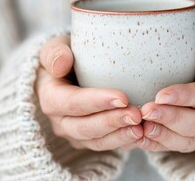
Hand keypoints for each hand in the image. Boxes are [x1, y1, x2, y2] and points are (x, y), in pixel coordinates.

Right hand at [35, 36, 142, 150]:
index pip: (72, 103)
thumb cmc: (65, 56)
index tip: (123, 98)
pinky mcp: (91, 140)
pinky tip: (143, 135)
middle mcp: (60, 121)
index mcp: (51, 98)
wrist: (68, 72)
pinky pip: (108, 145)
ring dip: (120, 136)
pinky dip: (125, 141)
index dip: (96, 102)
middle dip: (112, 122)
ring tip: (142, 129)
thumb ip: (55, 52)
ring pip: (97, 141)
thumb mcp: (55, 48)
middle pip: (85, 127)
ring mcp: (75, 134)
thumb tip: (61, 63)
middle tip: (137, 115)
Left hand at [137, 28, 194, 152]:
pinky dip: (156, 145)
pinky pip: (175, 148)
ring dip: (163, 136)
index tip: (161, 95)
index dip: (187, 97)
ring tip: (141, 128)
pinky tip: (138, 138)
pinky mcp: (192, 141)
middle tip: (147, 111)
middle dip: (172, 120)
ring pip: (188, 142)